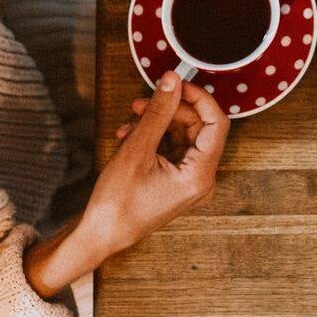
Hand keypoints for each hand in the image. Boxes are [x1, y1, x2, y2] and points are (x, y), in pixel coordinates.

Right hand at [23, 73, 227, 297]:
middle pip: (197, 128)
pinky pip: (173, 148)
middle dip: (168, 111)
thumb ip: (158, 112)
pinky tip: (128, 136)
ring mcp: (190, 180)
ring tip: (127, 125)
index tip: (177, 83)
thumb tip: (172, 80)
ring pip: (181, 136)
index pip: (216, 123)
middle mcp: (202, 179)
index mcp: (200, 175)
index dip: (198, 98)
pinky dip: (153, 138)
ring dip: (156, 124)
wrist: (100, 236)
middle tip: (139, 103)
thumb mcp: (136, 150)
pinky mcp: (178, 180)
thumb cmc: (117, 203)